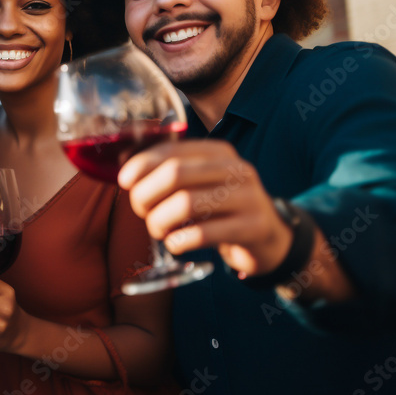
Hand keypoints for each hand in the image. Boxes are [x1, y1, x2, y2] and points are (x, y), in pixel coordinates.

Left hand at [118, 139, 292, 276]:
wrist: (270, 237)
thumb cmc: (223, 209)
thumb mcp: (201, 184)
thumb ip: (169, 174)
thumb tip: (125, 172)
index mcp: (219, 153)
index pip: (172, 151)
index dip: (141, 165)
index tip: (124, 182)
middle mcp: (236, 169)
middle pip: (175, 174)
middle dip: (146, 193)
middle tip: (140, 210)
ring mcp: (248, 198)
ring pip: (186, 203)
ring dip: (160, 220)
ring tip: (157, 230)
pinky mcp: (253, 227)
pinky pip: (204, 233)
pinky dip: (180, 240)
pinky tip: (175, 244)